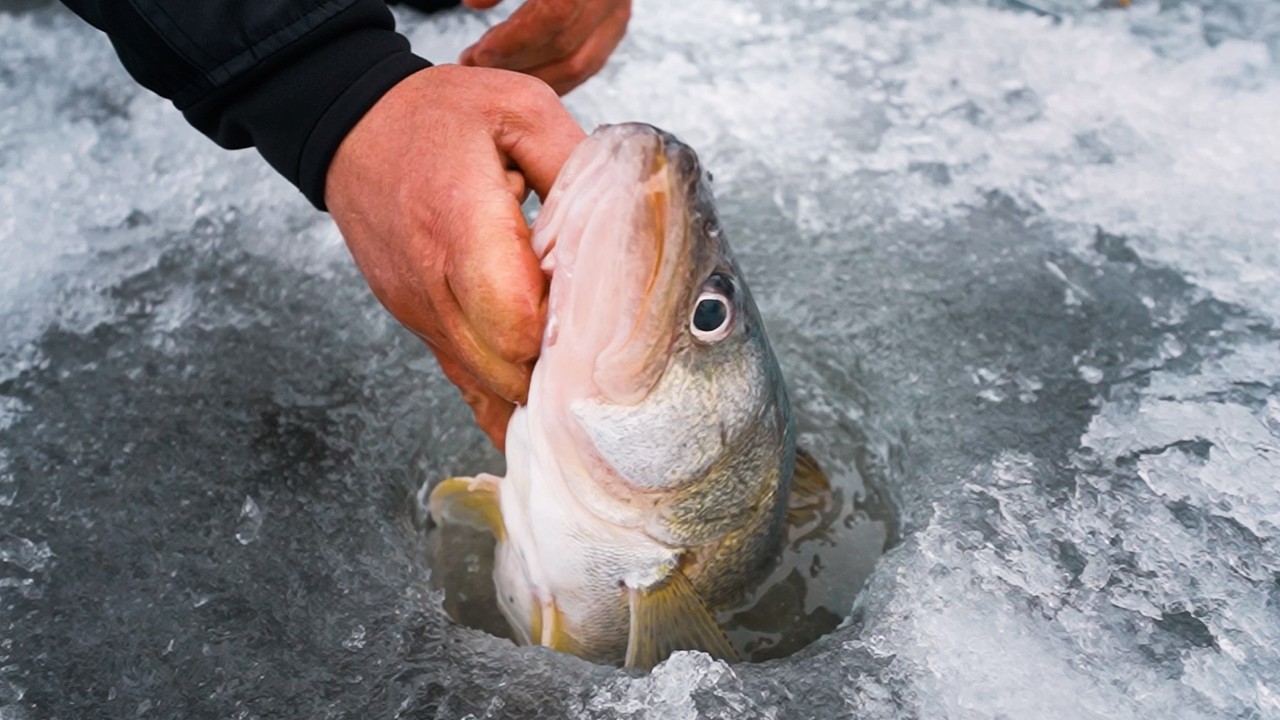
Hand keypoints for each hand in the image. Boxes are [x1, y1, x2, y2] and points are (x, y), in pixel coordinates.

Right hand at [325, 66, 584, 449]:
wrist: (353, 127)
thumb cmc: (436, 117)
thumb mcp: (520, 111)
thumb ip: (576, 165)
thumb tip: (622, 218)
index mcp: (462, 224)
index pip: (516, 320)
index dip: (565, 334)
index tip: (600, 319)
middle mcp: (434, 283)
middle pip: (505, 370)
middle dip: (559, 371)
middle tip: (600, 356)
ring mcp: (420, 312)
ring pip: (486, 387)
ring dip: (535, 385)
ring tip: (576, 375)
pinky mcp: (417, 323)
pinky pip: (463, 383)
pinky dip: (503, 399)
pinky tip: (538, 410)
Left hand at [458, 0, 630, 94]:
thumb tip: (473, 4)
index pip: (554, 13)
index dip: (515, 39)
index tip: (480, 53)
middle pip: (564, 45)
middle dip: (515, 62)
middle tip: (473, 66)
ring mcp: (616, 14)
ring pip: (577, 65)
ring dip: (530, 77)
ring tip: (492, 73)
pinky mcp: (615, 27)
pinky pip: (586, 66)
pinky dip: (551, 78)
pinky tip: (520, 77)